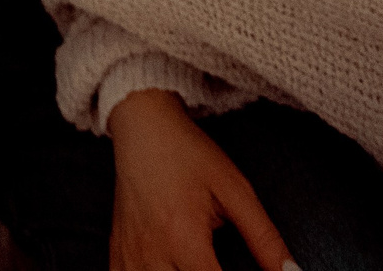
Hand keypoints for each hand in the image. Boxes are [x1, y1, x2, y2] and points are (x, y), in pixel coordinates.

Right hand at [107, 91, 296, 270]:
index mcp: (184, 239)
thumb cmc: (189, 154)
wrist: (143, 127)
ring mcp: (130, 255)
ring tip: (196, 264)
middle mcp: (152, 253)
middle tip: (219, 263)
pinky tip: (167, 268)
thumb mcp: (236, 191)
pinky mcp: (117, 251)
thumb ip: (264, 238)